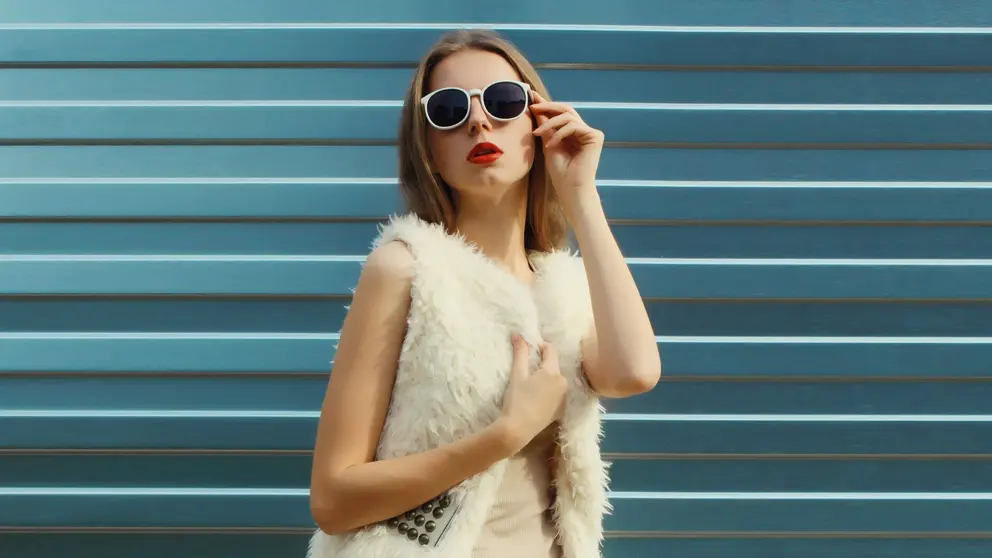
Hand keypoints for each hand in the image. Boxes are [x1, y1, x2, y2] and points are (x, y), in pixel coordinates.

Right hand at [498, 335, 566, 453]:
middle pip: (554, 366)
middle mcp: (564, 383)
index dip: (540, 347)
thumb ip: (520, 353)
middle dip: (542, 364)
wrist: (518, 430)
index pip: (551, 350)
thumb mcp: (517, 375)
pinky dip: (548, 390)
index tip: (529, 350)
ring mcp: (564, 397)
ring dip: (546, 377)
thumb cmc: (517, 400)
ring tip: (530, 385)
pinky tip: (536, 397)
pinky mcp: (561, 409)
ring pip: (556, 379)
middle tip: (527, 370)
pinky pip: (557, 392)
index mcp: (553, 372)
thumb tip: (518, 334)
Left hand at [530, 90, 604, 204]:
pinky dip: (560, 133)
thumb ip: (544, 126)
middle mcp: (583, 130)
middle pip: (566, 109)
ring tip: (537, 133)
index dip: (546, 105)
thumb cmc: (560, 172)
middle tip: (532, 105)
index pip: (560, 114)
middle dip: (547, 106)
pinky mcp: (595, 136)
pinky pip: (574, 126)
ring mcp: (590, 133)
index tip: (531, 97)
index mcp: (573, 133)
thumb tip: (536, 107)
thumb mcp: (547, 144)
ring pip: (568, 116)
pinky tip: (551, 144)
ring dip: (550, 123)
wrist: (570, 189)